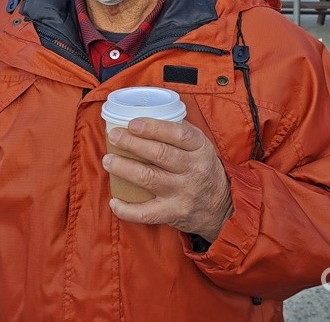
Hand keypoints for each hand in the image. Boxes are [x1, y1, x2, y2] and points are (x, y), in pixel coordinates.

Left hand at [103, 118, 233, 243]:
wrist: (222, 207)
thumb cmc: (202, 169)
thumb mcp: (201, 146)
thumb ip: (179, 131)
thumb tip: (145, 115)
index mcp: (200, 148)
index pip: (178, 134)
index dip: (153, 127)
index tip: (132, 123)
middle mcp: (193, 169)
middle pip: (160, 154)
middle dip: (132, 144)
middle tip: (114, 137)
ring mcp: (183, 192)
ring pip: (149, 179)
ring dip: (124, 168)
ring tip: (108, 160)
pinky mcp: (174, 213)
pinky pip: (147, 213)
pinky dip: (127, 209)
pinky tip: (114, 201)